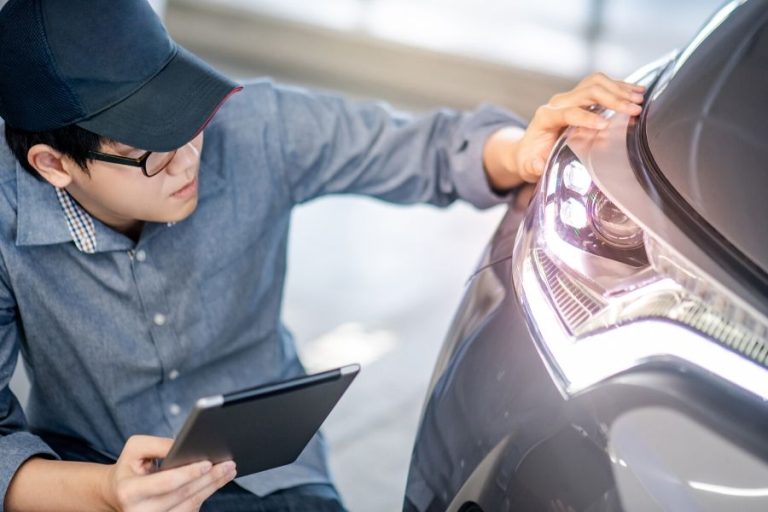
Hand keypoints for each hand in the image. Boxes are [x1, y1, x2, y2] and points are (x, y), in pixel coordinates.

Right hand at [102, 435, 235, 511]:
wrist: (117, 493)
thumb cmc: (129, 467)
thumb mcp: (135, 448)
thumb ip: (159, 444)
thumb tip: (185, 444)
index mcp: (130, 491)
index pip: (166, 483)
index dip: (189, 473)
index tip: (208, 463)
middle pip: (183, 494)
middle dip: (209, 478)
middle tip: (228, 464)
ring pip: (190, 505)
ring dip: (212, 487)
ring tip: (228, 471)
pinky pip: (189, 510)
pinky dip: (204, 494)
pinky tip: (216, 481)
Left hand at [483, 72, 644, 188]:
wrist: (528, 149)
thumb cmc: (530, 159)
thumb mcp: (528, 166)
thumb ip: (533, 166)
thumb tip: (538, 165)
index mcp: (545, 117)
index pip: (569, 112)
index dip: (587, 117)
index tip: (605, 125)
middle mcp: (557, 103)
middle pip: (588, 91)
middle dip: (613, 100)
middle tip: (634, 110)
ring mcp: (568, 97)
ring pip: (595, 82)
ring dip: (619, 89)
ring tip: (639, 99)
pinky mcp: (578, 97)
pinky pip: (599, 84)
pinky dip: (619, 86)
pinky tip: (636, 91)